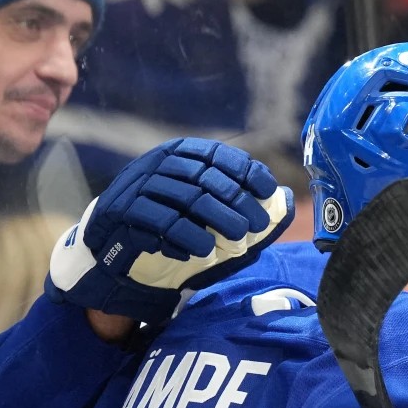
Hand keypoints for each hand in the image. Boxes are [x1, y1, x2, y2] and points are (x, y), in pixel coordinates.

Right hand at [47, 138, 292, 324]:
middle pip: (203, 177)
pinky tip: (201, 251)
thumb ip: (246, 207)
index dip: (244, 169)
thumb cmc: (174, 232)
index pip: (216, 154)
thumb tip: (288, 198)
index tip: (267, 190)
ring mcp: (135, 186)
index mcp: (178, 155)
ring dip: (215, 219)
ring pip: (183, 197)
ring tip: (238, 239)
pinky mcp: (119, 213)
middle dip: (236, 201)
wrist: (119, 254)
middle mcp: (155, 165)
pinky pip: (156, 221)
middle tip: (257, 225)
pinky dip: (183, 237)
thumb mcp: (211, 217)